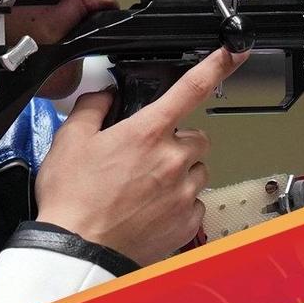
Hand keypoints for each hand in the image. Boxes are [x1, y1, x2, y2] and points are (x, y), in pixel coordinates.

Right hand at [36, 47, 248, 265]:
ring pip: (198, 171)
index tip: (233, 52)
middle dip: (178, 141)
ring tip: (146, 187)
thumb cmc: (73, 201)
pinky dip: (179, 204)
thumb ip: (92, 108)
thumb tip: (103, 96)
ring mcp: (183, 193)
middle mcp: (172, 160)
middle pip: (196, 137)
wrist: (78, 251)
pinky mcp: (187, 222)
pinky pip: (195, 203)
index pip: (190, 88)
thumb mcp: (70, 141)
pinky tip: (151, 209)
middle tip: (147, 156)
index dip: (217, 65)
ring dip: (180, 173)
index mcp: (147, 132)